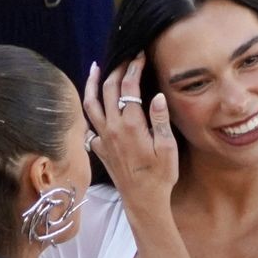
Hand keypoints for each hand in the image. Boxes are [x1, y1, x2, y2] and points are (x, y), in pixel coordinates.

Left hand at [83, 54, 178, 214]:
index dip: (134, 67)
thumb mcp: (168, 148)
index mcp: (130, 124)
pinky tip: (95, 105)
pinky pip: (89, 124)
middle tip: (125, 58)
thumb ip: (160, 120)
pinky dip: (91, 110)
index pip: (128, 86)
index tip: (140, 55)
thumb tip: (157, 96)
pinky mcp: (99, 148)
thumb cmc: (160, 176)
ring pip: (90, 104)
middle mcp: (112, 128)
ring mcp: (102, 138)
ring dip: (92, 84)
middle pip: (107, 89)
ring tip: (95, 69)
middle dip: (116, 69)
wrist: (143, 201)